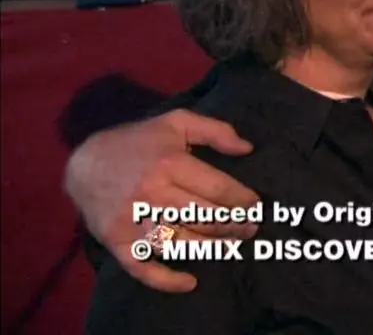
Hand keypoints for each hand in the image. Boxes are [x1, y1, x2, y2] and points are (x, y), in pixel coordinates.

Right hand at [63, 109, 257, 291]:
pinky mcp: (117, 241)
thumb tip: (247, 148)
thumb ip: (215, 131)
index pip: (217, 189)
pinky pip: (143, 267)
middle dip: (233, 225)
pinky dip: (166, 280)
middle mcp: (152, 193)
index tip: (255, 206)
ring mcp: (133, 221)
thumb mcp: (177, 122)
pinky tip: (190, 282)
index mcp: (170, 164)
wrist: (85, 163)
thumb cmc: (138, 142)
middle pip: (204, 217)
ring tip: (230, 246)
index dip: (242, 200)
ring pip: (182, 242)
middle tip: (250, 229)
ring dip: (211, 248)